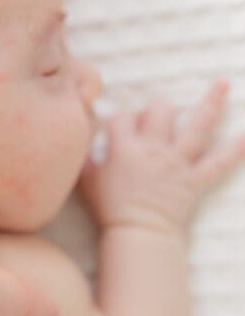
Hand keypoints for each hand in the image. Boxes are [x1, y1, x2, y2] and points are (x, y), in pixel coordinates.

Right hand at [80, 80, 244, 232]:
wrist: (137, 232)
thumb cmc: (108, 208)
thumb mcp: (86, 177)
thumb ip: (86, 152)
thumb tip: (85, 133)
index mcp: (126, 147)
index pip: (122, 117)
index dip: (119, 119)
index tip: (118, 127)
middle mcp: (154, 148)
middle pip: (160, 111)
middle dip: (157, 107)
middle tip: (156, 112)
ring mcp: (177, 162)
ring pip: (197, 126)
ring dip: (211, 102)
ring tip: (222, 83)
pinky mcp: (193, 179)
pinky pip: (218, 163)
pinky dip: (234, 151)